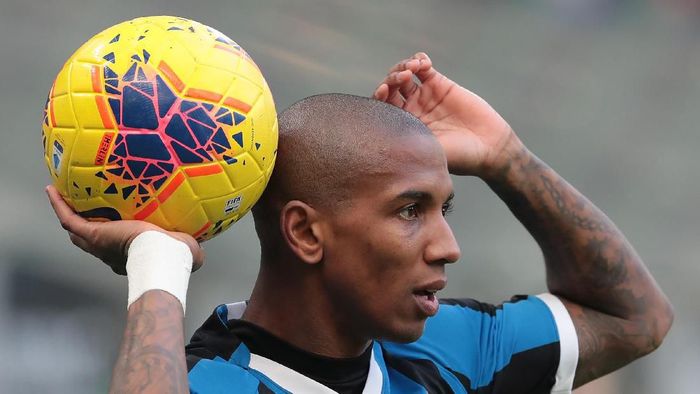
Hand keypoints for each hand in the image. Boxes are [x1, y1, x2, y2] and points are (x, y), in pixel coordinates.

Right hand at [46, 185, 203, 274]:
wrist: (163, 255)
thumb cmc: (176, 256)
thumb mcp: (185, 249)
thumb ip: (188, 245)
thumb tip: (198, 244)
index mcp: (131, 256)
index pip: (118, 248)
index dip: (114, 240)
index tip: (115, 229)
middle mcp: (111, 253)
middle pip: (89, 241)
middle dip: (83, 229)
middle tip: (77, 210)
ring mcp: (100, 244)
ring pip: (76, 230)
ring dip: (67, 214)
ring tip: (60, 196)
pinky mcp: (93, 234)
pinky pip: (68, 218)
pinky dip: (58, 205)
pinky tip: (51, 190)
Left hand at [373, 52, 518, 176]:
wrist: (489, 147)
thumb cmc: (458, 156)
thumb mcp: (427, 153)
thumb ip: (405, 143)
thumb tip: (380, 140)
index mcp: (402, 127)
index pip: (381, 107)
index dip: (378, 96)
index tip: (383, 90)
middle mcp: (410, 110)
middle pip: (389, 87)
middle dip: (391, 78)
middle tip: (402, 78)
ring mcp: (424, 96)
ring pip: (403, 73)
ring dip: (403, 66)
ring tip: (413, 68)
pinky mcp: (440, 84)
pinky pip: (423, 66)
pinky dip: (419, 59)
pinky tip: (424, 63)